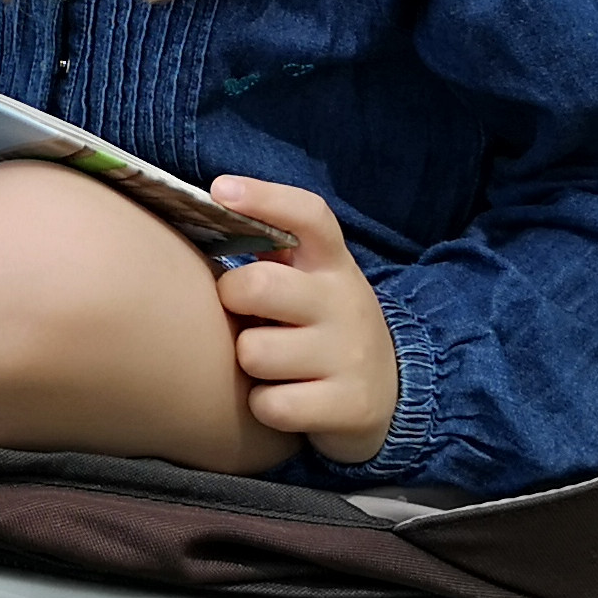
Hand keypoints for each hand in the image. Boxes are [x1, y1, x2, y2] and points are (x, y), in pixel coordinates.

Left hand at [211, 177, 399, 465]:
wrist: (388, 391)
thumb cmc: (322, 324)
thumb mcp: (311, 280)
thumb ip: (270, 247)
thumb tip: (209, 206)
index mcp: (331, 264)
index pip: (309, 216)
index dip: (265, 198)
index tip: (221, 191)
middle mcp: (344, 303)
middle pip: (260, 286)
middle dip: (233, 299)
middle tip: (241, 311)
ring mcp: (348, 356)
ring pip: (255, 353)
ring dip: (248, 362)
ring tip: (268, 363)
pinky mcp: (347, 406)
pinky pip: (270, 405)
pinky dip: (263, 406)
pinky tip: (280, 397)